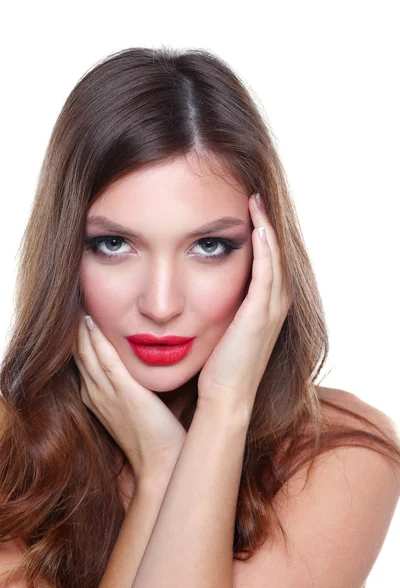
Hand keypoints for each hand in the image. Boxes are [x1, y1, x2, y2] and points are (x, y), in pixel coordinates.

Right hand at [72, 311, 186, 484]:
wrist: (162, 464)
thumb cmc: (155, 436)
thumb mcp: (140, 406)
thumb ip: (138, 383)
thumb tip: (151, 361)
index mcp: (96, 398)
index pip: (83, 360)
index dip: (80, 337)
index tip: (83, 314)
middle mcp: (95, 394)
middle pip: (79, 353)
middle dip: (76, 328)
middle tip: (76, 302)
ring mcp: (106, 393)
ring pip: (86, 353)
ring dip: (81, 328)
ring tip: (79, 304)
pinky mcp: (124, 392)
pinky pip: (105, 360)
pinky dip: (96, 340)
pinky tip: (91, 322)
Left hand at [197, 193, 291, 417]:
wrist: (223, 399)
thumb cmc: (217, 369)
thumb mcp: (220, 331)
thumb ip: (219, 309)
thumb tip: (195, 291)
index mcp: (263, 309)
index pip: (266, 263)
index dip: (261, 236)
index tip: (246, 211)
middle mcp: (273, 307)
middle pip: (276, 256)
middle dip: (266, 225)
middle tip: (255, 198)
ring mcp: (270, 311)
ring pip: (274, 260)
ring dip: (267, 230)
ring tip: (256, 203)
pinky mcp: (259, 317)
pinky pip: (267, 275)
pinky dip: (265, 250)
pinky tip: (257, 229)